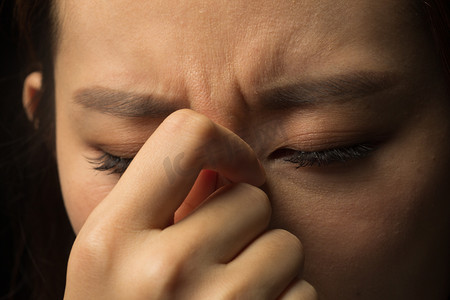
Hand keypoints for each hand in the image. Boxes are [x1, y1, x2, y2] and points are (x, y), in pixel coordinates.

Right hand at [64, 109, 317, 298]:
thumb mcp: (113, 256)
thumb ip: (160, 199)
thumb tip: (227, 160)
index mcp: (111, 238)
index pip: (187, 135)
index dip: (225, 145)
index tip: (234, 171)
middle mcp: (160, 272)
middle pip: (251, 197)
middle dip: (243, 222)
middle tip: (214, 257)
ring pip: (285, 244)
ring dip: (267, 264)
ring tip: (227, 296)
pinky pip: (303, 291)